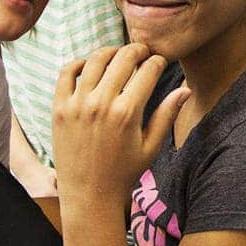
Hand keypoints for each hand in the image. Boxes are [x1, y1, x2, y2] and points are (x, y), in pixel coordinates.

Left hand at [52, 45, 190, 205]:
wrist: (89, 195)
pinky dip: (79, 63)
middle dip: (137, 50)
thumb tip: (185, 88)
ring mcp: (77, 104)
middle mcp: (101, 104)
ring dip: (110, 52)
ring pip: (95, 60)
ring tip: (118, 55)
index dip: (157, 61)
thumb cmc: (124, 173)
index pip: (147, 71)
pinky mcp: (59, 108)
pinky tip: (90, 66)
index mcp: (127, 113)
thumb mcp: (151, 147)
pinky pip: (66, 73)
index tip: (159, 62)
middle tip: (142, 52)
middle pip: (123, 58)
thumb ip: (166, 114)